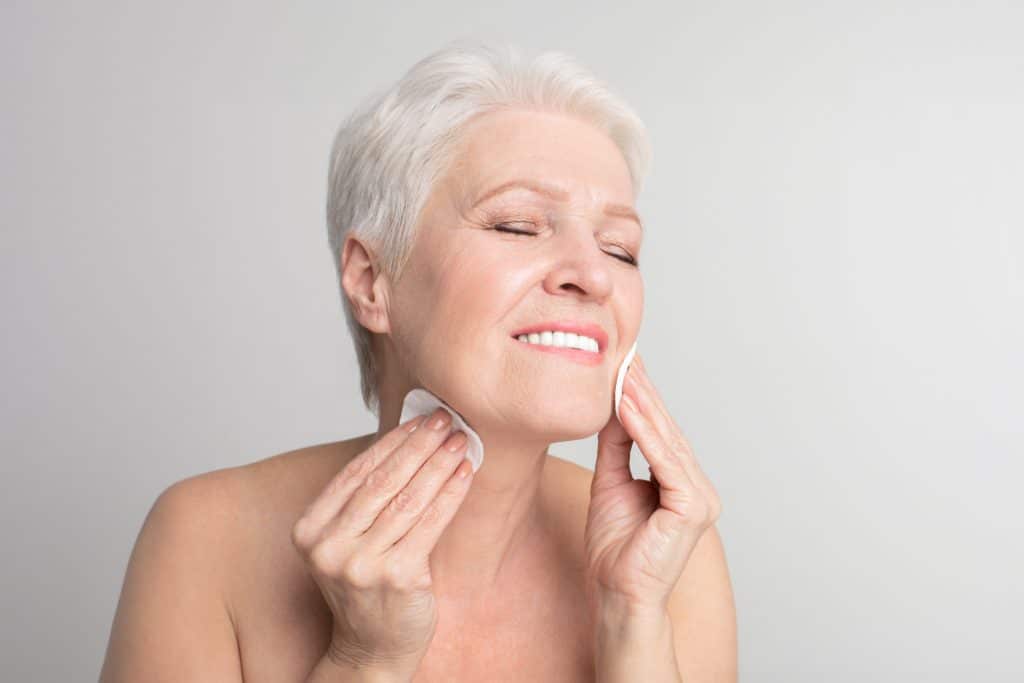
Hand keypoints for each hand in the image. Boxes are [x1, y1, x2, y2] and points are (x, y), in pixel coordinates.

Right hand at [290, 408, 473, 674]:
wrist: (371, 650)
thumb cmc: (366, 588)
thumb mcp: (348, 541)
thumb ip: (364, 500)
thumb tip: (408, 440)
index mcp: (310, 530)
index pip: (357, 473)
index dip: (392, 442)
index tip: (419, 418)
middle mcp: (329, 547)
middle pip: (382, 482)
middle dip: (419, 444)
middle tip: (446, 419)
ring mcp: (361, 565)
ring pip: (408, 499)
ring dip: (438, 464)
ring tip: (461, 441)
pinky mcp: (396, 578)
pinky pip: (430, 525)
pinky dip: (450, 494)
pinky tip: (465, 474)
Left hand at [584, 353, 721, 618]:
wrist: (618, 593)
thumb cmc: (615, 549)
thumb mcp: (610, 483)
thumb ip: (617, 448)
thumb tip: (614, 407)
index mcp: (682, 483)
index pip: (661, 432)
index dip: (643, 398)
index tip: (626, 364)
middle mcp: (698, 487)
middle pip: (666, 430)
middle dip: (643, 392)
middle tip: (626, 354)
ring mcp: (701, 498)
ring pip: (666, 441)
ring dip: (642, 404)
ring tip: (623, 371)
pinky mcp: (692, 508)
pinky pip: (664, 461)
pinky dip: (644, 432)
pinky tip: (628, 406)